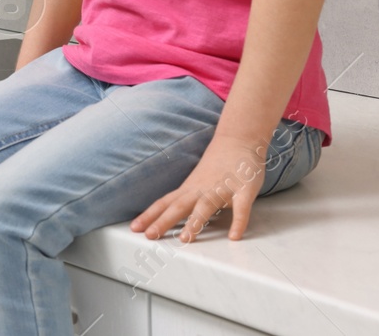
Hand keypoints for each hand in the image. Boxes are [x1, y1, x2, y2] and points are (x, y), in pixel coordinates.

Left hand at [129, 133, 267, 242]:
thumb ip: (186, 198)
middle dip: (164, 221)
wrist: (239, 138)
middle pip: (179, 206)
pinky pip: (241, 208)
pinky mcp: (244, 190)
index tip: (134, 228)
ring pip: (206, 207)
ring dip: (194, 222)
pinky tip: (234, 236)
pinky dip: (238, 222)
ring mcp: (222, 189)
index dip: (150, 215)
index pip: (165, 203)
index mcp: (190, 189)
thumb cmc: (217, 164)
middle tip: (150, 236)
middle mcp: (202, 189)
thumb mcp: (196, 181)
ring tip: (184, 239)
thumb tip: (169, 215)